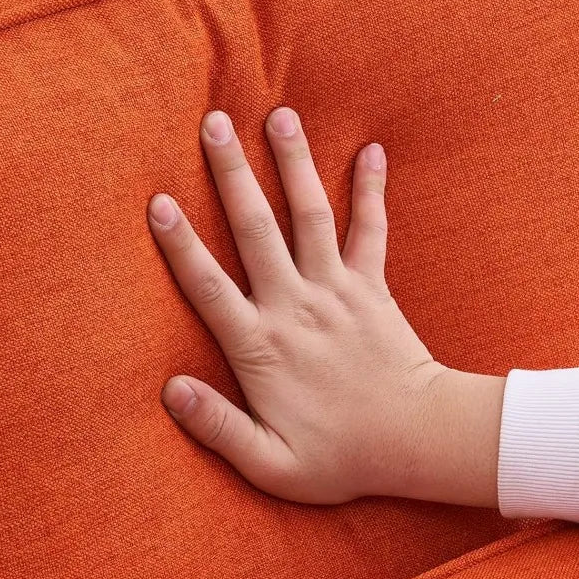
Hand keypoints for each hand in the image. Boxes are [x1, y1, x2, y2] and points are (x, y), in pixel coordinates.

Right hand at [148, 107, 502, 507]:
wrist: (419, 440)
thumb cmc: (343, 457)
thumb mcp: (271, 464)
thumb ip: (218, 427)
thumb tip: (170, 391)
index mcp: (262, 346)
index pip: (209, 287)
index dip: (181, 244)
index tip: (159, 201)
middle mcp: (295, 306)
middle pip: (255, 230)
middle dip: (231, 174)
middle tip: (213, 123)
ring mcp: (337, 290)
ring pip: (309, 215)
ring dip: (294, 163)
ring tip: (280, 115)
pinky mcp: (373, 287)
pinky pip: (371, 230)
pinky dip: (371, 190)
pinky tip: (371, 150)